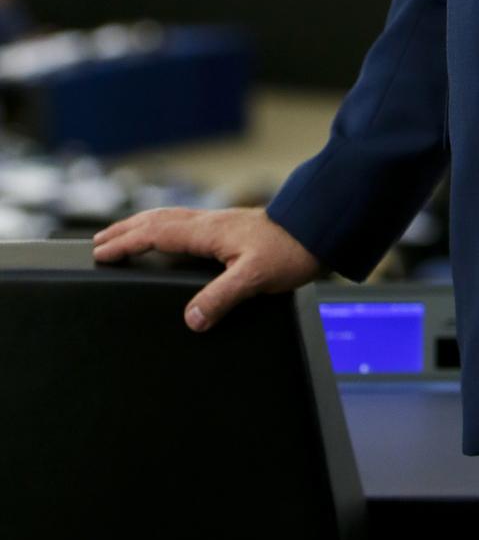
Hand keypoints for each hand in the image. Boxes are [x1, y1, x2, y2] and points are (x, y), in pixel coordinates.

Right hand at [92, 206, 322, 332]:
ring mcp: (220, 223)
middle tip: (100, 241)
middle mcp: (209, 223)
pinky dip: (165, 227)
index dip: (126, 243)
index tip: (101, 252)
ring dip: (143, 225)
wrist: (317, 228)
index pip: (155, 234)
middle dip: (126, 230)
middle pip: (157, 221)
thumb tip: (191, 320)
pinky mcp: (231, 228)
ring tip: (125, 234)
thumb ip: (221, 298)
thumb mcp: (255, 278)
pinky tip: (171, 237)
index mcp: (208, 231)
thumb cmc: (290, 249)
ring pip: (171, 219)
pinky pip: (186, 223)